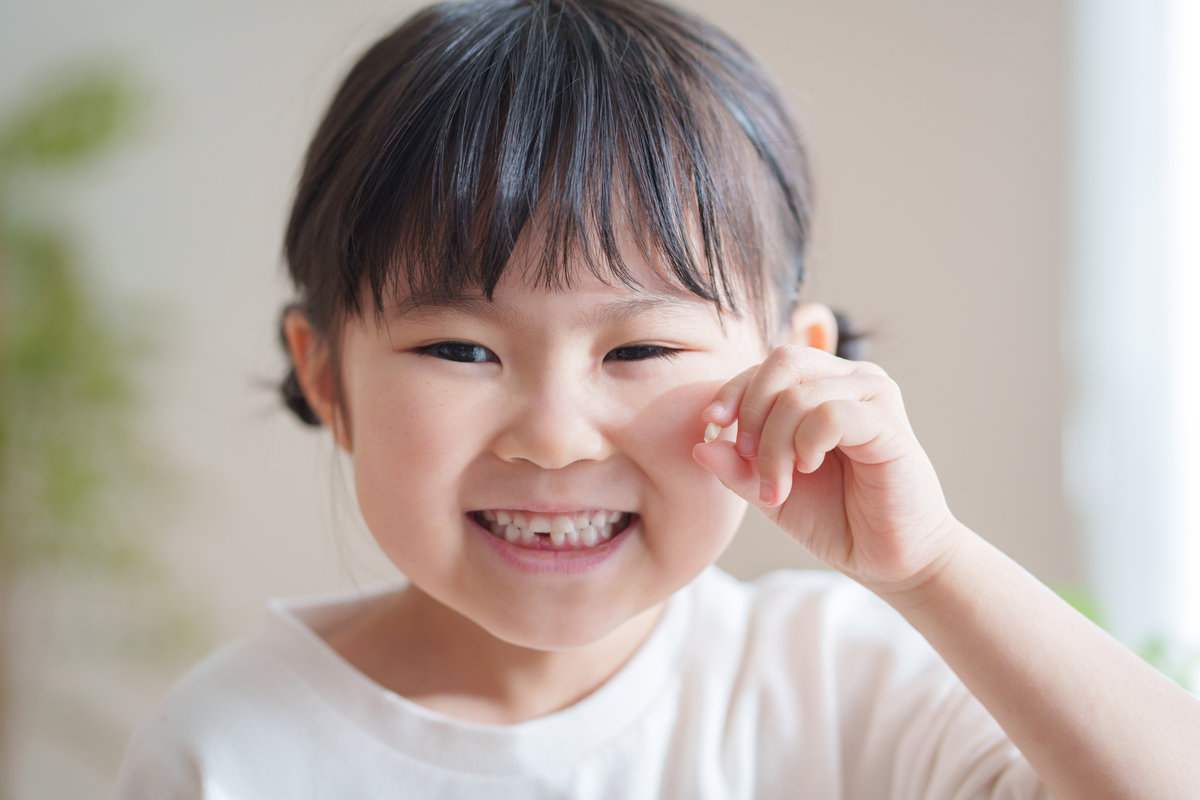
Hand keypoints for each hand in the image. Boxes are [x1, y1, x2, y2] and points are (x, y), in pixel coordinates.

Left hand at [691, 344, 965, 594]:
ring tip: (776, 486)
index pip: (768, 365)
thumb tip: (699, 444)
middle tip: (748, 460)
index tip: (711, 426)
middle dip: (751, 411)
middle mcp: (852, 380)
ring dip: (774, 445)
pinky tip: (808, 469)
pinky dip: (805, 444)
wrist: (888, 560)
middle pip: (782, 362)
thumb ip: (736, 466)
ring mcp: (874, 397)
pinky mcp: (891, 426)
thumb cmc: (835, 518)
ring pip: (799, 393)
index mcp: (824, 384)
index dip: (733, 390)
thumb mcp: (769, 490)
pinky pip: (830, 414)